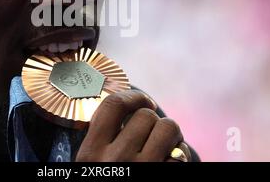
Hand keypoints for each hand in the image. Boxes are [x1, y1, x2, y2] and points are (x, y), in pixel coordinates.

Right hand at [75, 90, 190, 161]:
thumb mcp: (88, 165)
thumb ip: (99, 141)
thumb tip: (122, 107)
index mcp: (90, 153)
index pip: (113, 105)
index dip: (133, 97)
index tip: (143, 101)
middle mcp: (115, 161)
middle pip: (145, 115)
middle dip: (154, 120)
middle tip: (154, 132)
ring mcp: (142, 170)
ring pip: (168, 128)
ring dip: (172, 134)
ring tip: (167, 144)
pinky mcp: (162, 179)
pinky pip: (181, 155)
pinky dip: (181, 154)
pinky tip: (173, 160)